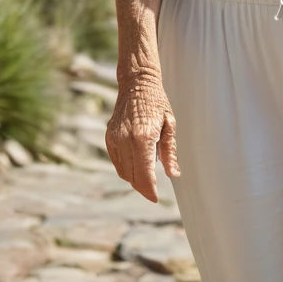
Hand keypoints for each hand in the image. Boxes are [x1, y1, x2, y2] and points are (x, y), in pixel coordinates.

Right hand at [105, 75, 180, 201]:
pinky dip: (125, 169)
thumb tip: (173, 174)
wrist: (136, 83)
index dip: (150, 190)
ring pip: (122, 171)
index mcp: (143, 137)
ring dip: (133, 180)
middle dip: (143, 187)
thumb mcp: (169, 124)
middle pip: (132, 176)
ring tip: (145, 181)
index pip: (145, 174)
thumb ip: (170, 151)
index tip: (156, 198)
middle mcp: (126, 139)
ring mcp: (115, 138)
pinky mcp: (109, 136)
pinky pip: (116, 161)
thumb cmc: (157, 101)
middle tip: (153, 192)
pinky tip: (135, 167)